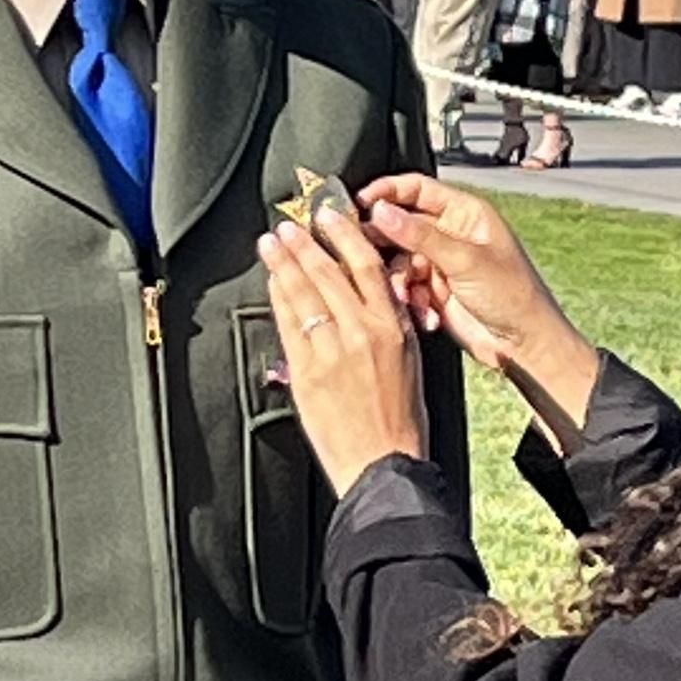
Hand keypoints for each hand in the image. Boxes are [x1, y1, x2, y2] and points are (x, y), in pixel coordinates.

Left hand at [258, 212, 426, 498]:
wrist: (383, 463)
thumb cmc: (400, 420)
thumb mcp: (409, 361)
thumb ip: (388, 324)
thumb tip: (370, 296)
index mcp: (392, 327)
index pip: (365, 266)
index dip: (344, 235)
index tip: (329, 217)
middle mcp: (361, 332)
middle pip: (327, 273)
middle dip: (304, 244)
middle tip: (288, 225)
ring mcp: (331, 351)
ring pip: (303, 294)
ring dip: (284, 263)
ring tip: (271, 243)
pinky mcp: (306, 372)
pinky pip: (288, 325)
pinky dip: (278, 298)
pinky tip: (272, 283)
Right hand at [359, 176, 599, 441]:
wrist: (525, 344)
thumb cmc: (514, 296)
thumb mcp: (466, 260)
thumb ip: (420, 236)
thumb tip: (382, 211)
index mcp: (465, 213)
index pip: (417, 189)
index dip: (387, 191)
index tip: (359, 202)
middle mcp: (451, 233)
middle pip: (401, 225)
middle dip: (384, 242)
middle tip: (365, 254)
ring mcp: (441, 263)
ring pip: (399, 261)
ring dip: (399, 281)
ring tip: (407, 298)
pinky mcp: (435, 291)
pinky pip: (406, 288)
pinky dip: (410, 301)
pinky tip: (426, 315)